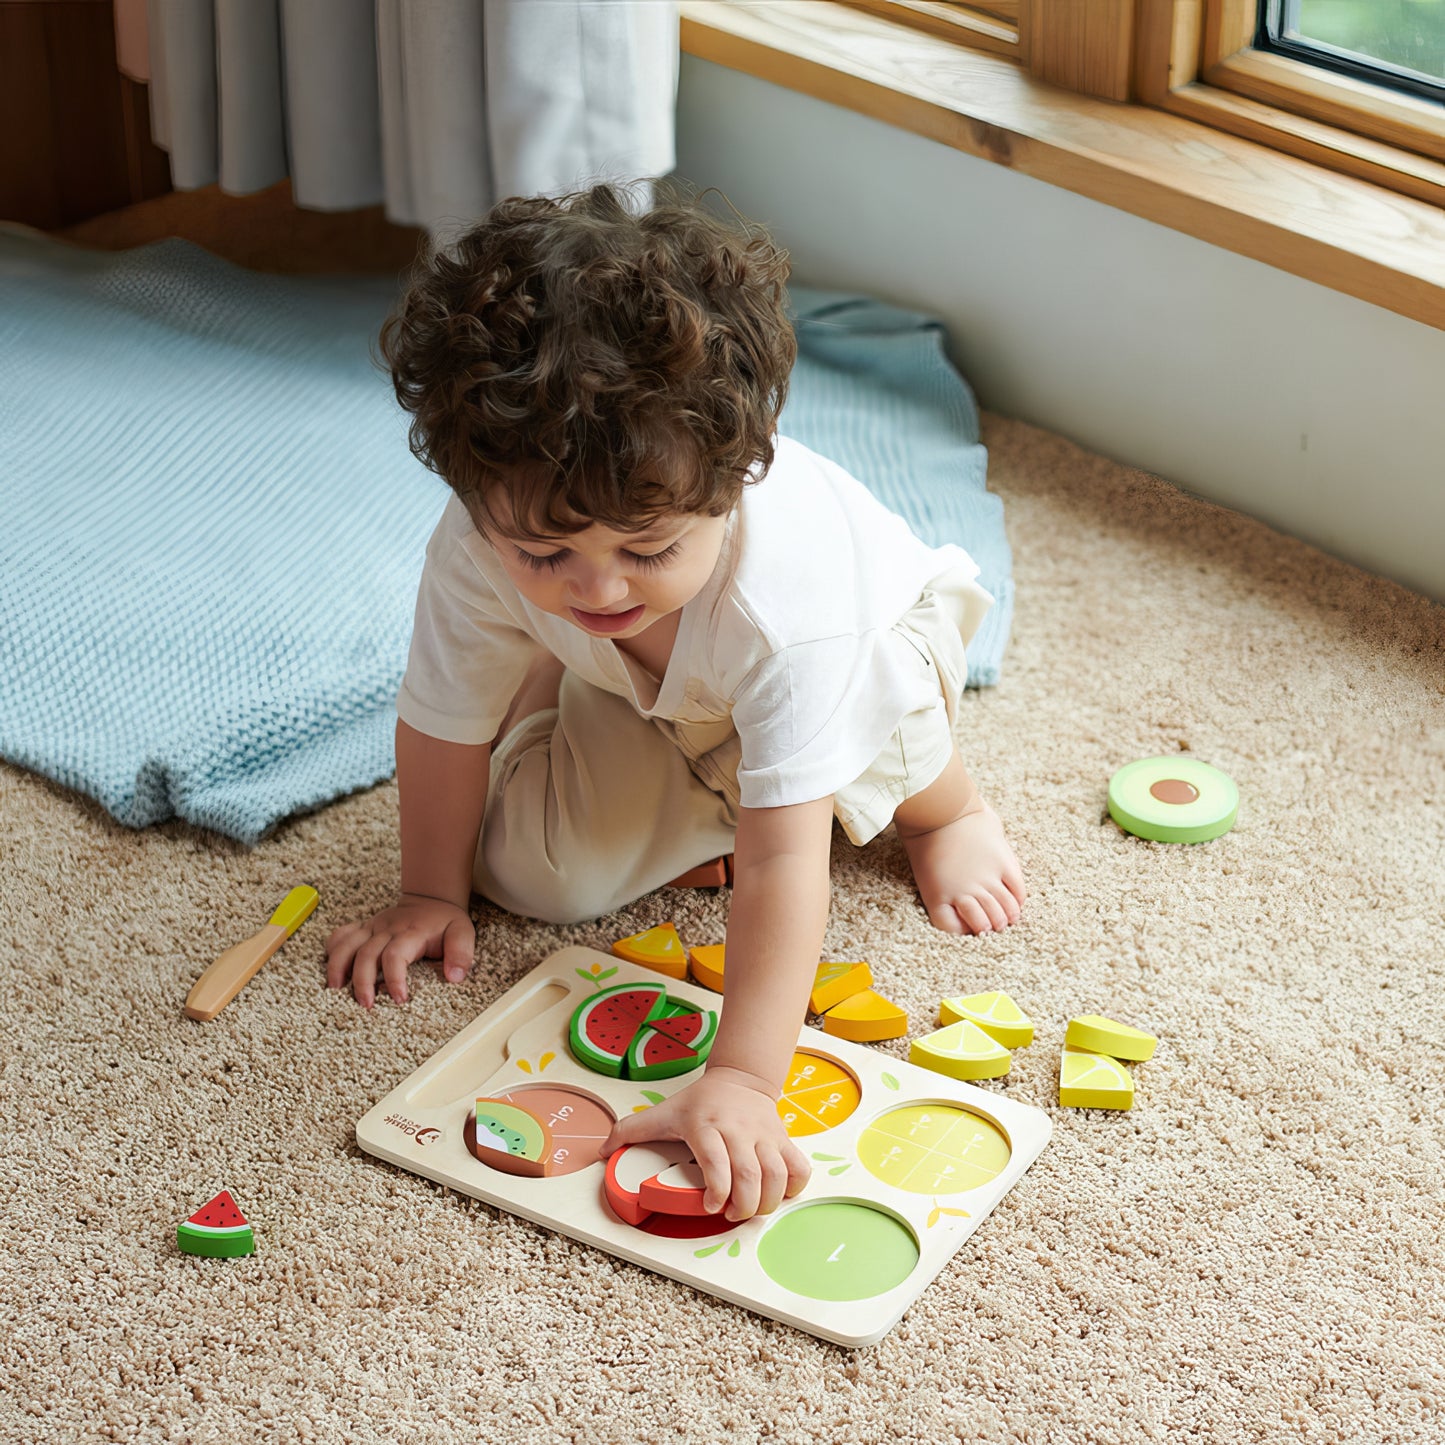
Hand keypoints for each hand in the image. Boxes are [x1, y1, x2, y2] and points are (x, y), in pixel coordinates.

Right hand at [323, 893, 474, 1007]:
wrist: (431, 899)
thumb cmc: (445, 921)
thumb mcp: (462, 932)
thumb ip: (461, 953)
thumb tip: (455, 977)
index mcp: (411, 933)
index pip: (396, 955)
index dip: (394, 978)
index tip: (399, 999)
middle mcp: (387, 929)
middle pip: (366, 954)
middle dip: (363, 981)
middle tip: (366, 1004)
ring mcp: (372, 927)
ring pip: (347, 944)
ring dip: (338, 967)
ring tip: (336, 990)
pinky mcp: (364, 928)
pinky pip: (341, 935)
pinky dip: (332, 949)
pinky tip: (330, 967)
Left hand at [600, 1066, 810, 1221]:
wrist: (740, 1077)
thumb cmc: (700, 1101)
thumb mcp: (663, 1111)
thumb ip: (631, 1130)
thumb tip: (600, 1151)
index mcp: (706, 1125)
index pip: (717, 1161)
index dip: (717, 1190)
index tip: (711, 1207)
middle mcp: (738, 1130)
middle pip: (750, 1175)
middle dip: (743, 1205)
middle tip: (731, 1215)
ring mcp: (765, 1135)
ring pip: (777, 1174)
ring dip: (767, 1201)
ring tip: (751, 1209)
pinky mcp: (783, 1139)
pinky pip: (799, 1167)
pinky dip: (794, 1188)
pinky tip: (779, 1195)